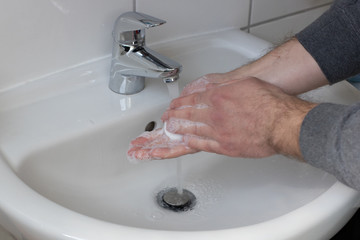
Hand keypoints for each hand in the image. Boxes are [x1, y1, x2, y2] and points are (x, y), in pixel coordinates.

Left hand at [162, 77, 316, 158]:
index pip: (193, 100)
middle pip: (189, 115)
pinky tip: (186, 141)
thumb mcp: (245, 84)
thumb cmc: (270, 103)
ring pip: (193, 130)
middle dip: (175, 116)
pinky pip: (204, 145)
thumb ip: (225, 87)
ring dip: (180, 129)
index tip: (173, 105)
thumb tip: (213, 88)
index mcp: (218, 98)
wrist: (282, 123)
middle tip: (166, 117)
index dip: (180, 103)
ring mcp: (219, 132)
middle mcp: (215, 115)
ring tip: (171, 129)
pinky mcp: (226, 147)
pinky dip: (193, 143)